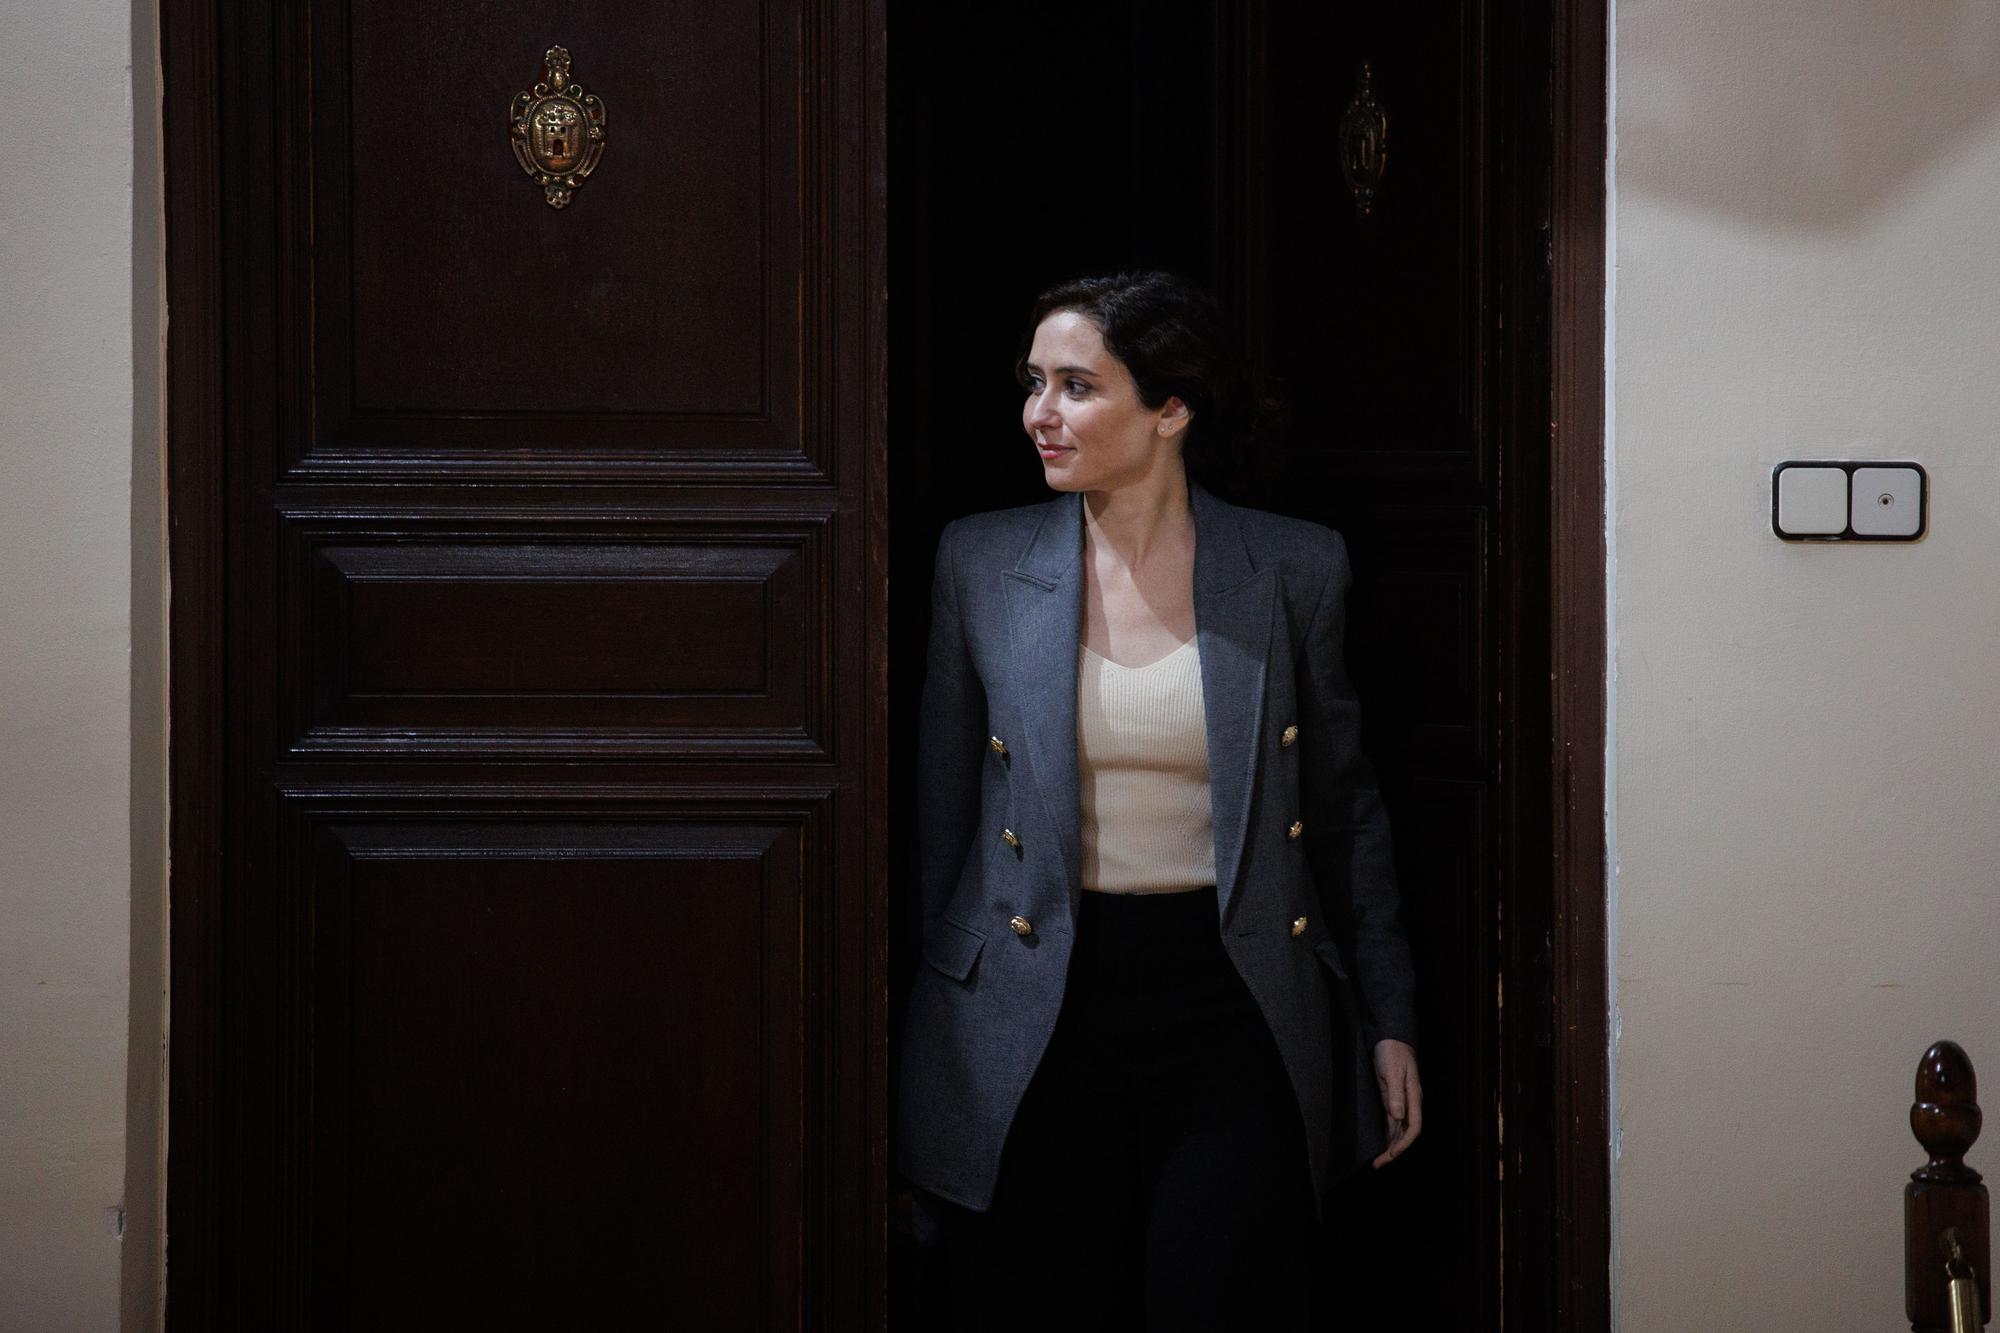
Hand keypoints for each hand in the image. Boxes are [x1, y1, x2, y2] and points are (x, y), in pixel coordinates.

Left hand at [1370, 1038, 1421, 1167]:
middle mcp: (1410, 1103)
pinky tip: (1380, 1142)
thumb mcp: (1392, 1071)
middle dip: (1395, 1151)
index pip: (1414, 1127)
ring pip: (1399, 1130)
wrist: (1391, 1038)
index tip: (1391, 1154)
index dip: (1404, 1144)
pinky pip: (1392, 1122)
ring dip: (1390, 1145)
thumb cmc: (1393, 1052)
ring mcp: (1402, 1101)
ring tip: (1377, 1160)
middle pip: (1406, 1133)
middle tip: (1378, 1164)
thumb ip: (1395, 1093)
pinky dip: (1387, 1134)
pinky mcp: (1392, 1099)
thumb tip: (1398, 1115)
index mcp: (1414, 1097)